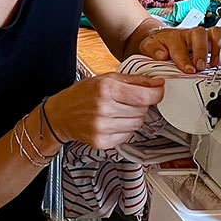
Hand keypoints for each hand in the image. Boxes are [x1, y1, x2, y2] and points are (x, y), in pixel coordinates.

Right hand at [46, 73, 164, 149]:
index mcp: (105, 89)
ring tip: (119, 110)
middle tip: (129, 100)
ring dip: (134, 117)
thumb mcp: (107, 78)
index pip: (143, 96)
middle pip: (142, 111)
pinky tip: (113, 121)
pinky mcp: (101, 142)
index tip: (159, 91)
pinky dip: (125, 129)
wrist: (61, 114)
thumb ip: (135, 80)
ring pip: (137, 124)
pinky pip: (127, 136)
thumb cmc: (83, 94)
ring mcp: (102, 127)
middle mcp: (103, 109)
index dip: (157, 94)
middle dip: (141, 104)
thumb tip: (158, 83)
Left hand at [139, 26, 220, 72]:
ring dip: (217, 48)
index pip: (179, 47)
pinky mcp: (211, 40)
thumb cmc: (160, 44)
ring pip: (214, 33)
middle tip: (200, 67)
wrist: (163, 37)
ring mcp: (202, 36)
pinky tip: (220, 62)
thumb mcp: (149, 46)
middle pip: (199, 34)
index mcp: (174, 37)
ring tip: (214, 64)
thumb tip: (161, 55)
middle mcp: (189, 34)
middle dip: (201, 51)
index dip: (184, 59)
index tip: (188, 70)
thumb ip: (153, 50)